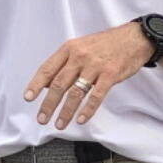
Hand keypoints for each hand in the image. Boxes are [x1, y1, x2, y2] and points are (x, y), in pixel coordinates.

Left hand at [23, 22, 151, 128]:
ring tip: (59, 124)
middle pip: (59, 83)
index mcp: (69, 49)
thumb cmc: (105, 44)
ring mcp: (95, 65)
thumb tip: (46, 83)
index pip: (47, 68)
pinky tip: (81, 119)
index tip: (28, 97)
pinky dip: (87, 109)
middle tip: (42, 118)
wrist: (134, 38)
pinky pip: (96, 96)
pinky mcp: (110, 74)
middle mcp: (79, 56)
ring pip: (75, 92)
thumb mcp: (80, 47)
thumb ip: (63, 64)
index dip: (36, 84)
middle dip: (48, 103)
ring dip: (65, 111)